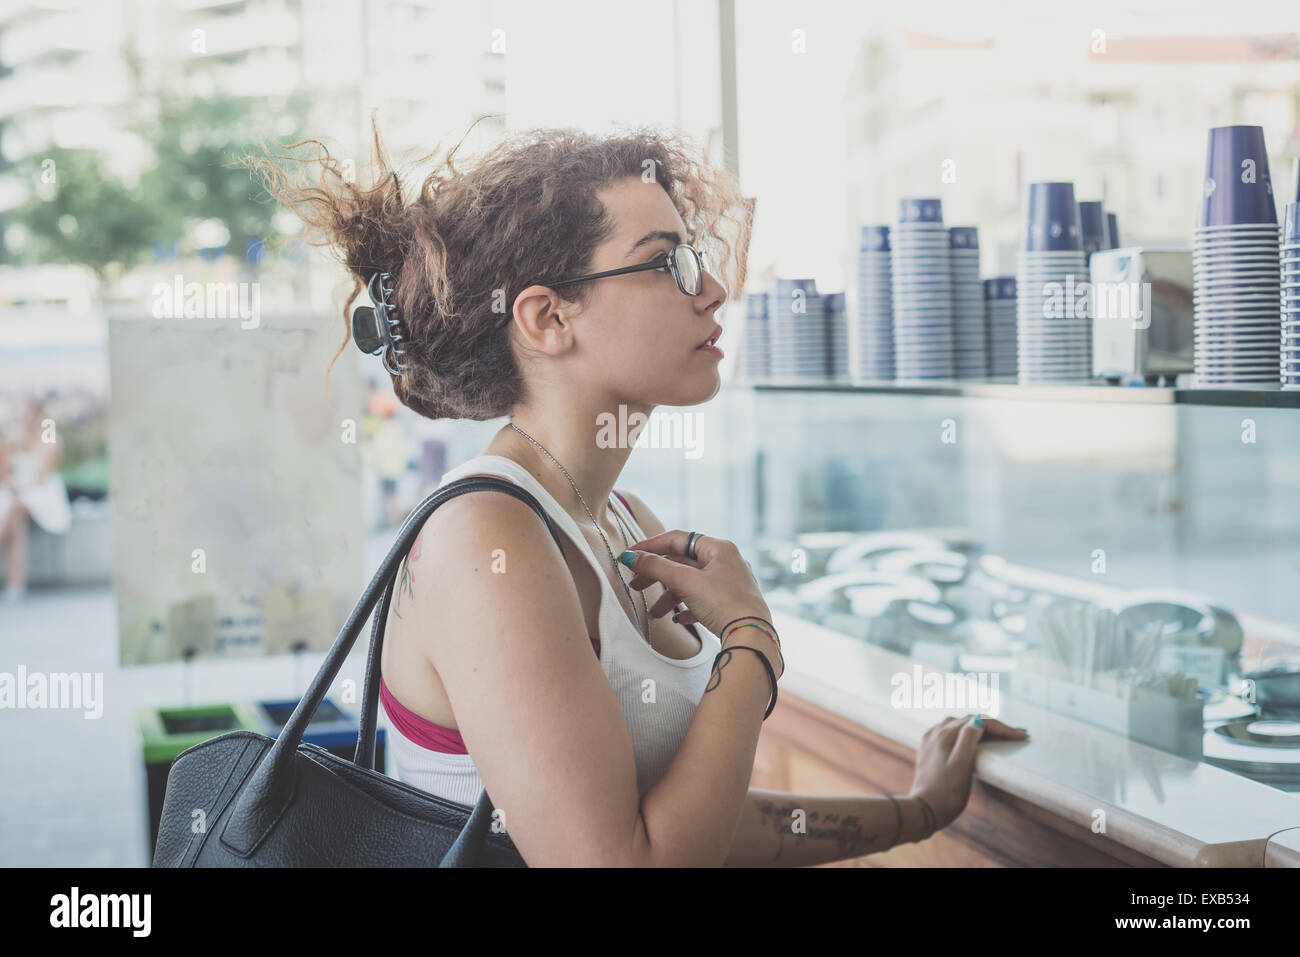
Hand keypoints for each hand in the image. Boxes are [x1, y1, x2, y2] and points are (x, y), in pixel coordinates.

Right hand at [619, 530, 779, 675]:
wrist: (751, 637)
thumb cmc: (725, 604)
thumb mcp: (686, 582)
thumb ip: (656, 567)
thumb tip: (631, 557)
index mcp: (719, 548)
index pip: (677, 539)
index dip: (651, 547)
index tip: (631, 556)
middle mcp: (726, 561)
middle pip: (682, 562)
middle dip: (658, 576)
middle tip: (637, 584)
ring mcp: (730, 583)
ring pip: (691, 583)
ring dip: (670, 596)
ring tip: (658, 612)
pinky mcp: (731, 603)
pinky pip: (702, 600)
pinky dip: (687, 607)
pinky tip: (679, 619)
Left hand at [908, 715, 1027, 834]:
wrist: (923, 811)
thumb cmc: (946, 792)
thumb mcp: (961, 765)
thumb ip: (968, 739)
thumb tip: (978, 720)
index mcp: (944, 734)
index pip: (978, 721)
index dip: (1001, 727)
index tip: (1020, 736)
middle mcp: (935, 733)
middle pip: (968, 721)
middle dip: (993, 726)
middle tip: (1014, 735)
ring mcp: (930, 742)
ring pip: (958, 726)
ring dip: (979, 728)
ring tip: (998, 736)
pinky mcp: (928, 751)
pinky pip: (949, 734)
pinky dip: (965, 734)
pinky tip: (972, 741)